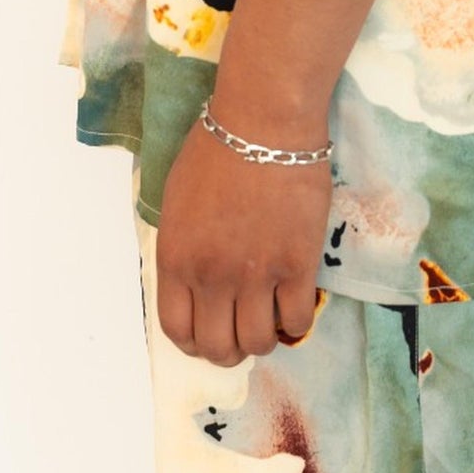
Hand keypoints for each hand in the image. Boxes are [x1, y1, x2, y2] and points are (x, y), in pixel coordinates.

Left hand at [154, 99, 332, 365]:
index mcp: (176, 259)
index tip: (207, 335)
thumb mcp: (176, 202)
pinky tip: (293, 305)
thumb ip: (182, 247)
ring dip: (262, 340)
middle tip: (240, 332)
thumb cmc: (216, 149)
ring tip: (268, 319)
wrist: (264, 123)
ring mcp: (255, 275)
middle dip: (228, 350)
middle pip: (217, 347)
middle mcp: (211, 276)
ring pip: (257, 343)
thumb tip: (193, 279)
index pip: (177, 330)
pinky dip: (294, 324)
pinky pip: (296, 322)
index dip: (193, 343)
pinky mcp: (297, 266)